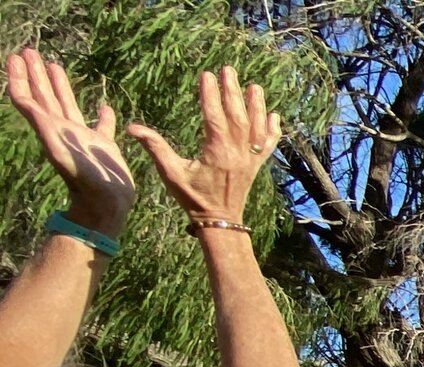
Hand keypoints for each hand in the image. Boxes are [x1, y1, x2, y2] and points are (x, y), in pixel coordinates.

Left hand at [7, 49, 134, 235]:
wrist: (105, 203)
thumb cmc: (82, 179)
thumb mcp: (57, 149)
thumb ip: (41, 123)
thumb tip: (23, 99)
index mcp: (49, 127)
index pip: (28, 98)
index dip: (19, 77)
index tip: (16, 56)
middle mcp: (63, 129)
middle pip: (44, 96)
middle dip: (35, 74)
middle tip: (30, 51)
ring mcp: (83, 137)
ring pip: (68, 104)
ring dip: (59, 85)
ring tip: (55, 65)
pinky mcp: (105, 146)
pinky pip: (103, 126)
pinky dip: (103, 115)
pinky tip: (105, 106)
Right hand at [127, 67, 277, 225]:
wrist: (219, 220)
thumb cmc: (192, 197)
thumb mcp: (170, 173)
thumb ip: (155, 148)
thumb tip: (132, 127)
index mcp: (217, 153)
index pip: (214, 116)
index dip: (210, 95)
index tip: (207, 75)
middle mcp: (238, 154)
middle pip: (237, 116)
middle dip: (233, 92)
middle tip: (229, 70)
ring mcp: (250, 160)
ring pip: (256, 127)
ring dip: (256, 105)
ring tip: (254, 86)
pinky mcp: (256, 166)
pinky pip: (268, 145)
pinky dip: (273, 130)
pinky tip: (274, 115)